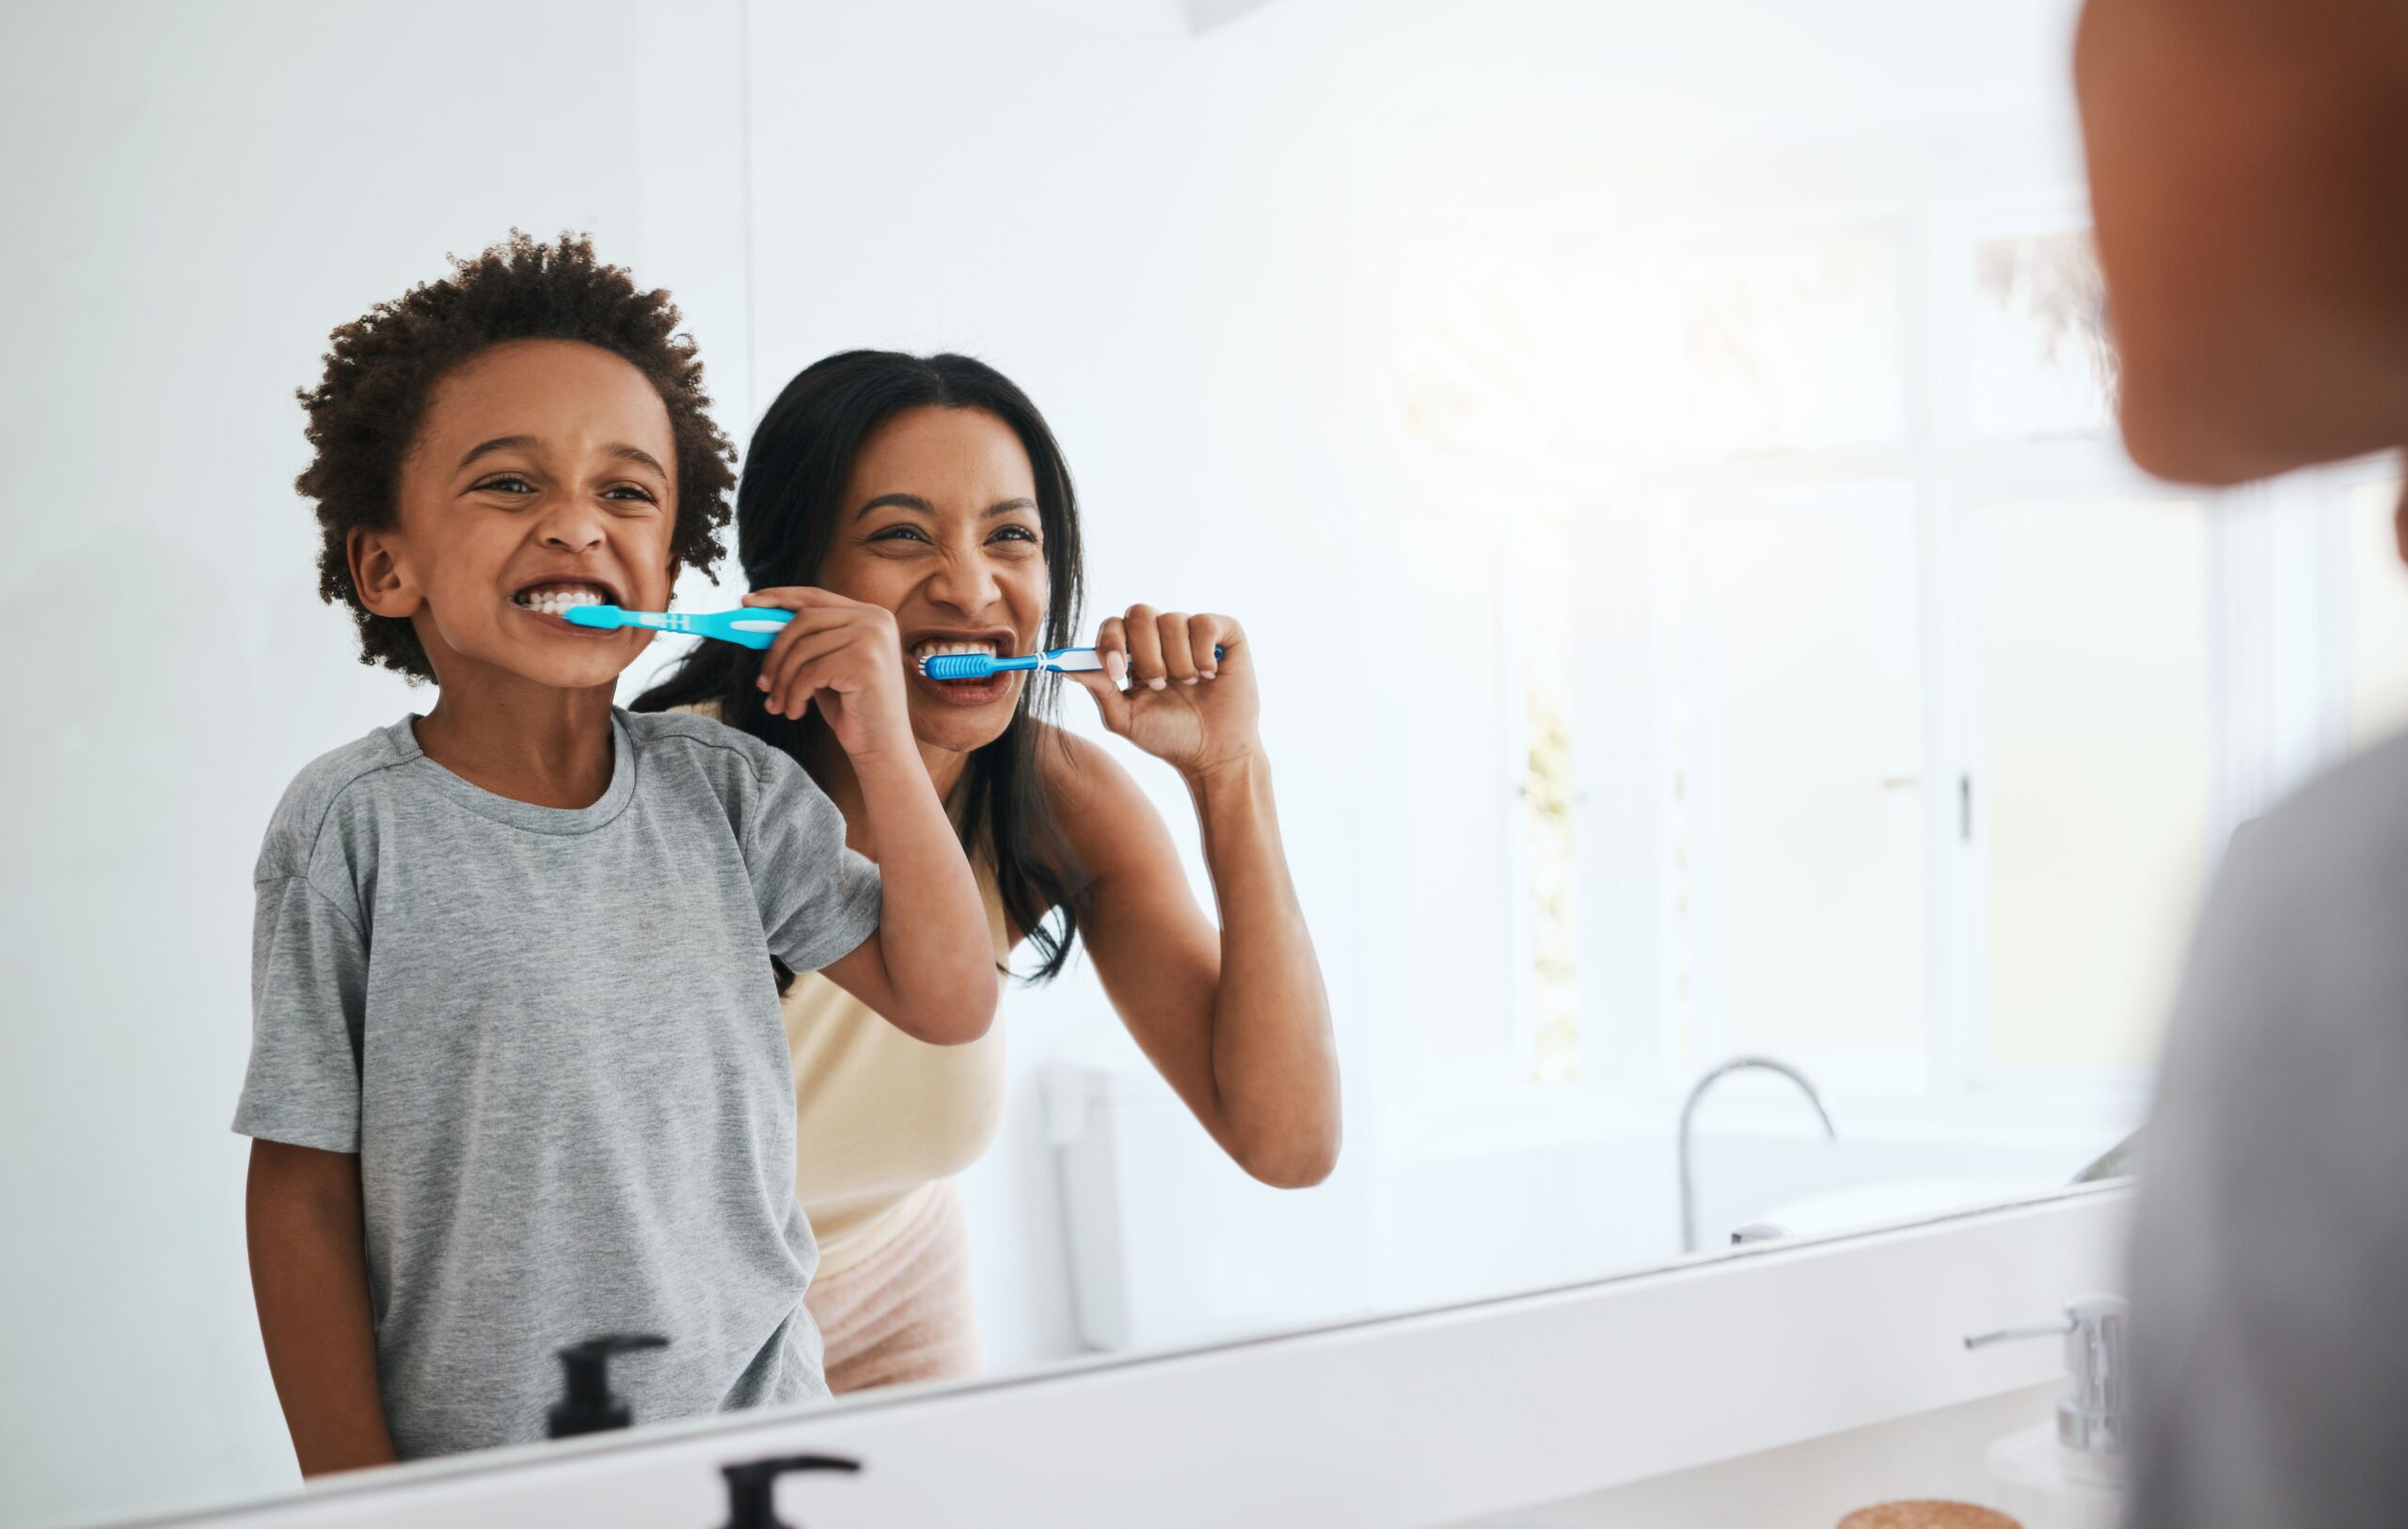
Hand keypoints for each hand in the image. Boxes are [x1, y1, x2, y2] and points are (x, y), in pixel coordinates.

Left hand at [745, 588, 913, 759]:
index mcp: (870, 614)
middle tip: (762, 684)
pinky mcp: (866, 664)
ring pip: (803, 649)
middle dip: (774, 653)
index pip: (815, 596)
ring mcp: (873, 639)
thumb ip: (805, 641)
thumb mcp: (826, 666)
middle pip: (804, 620)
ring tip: (779, 705)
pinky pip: (810, 672)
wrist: (882, 746)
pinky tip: (796, 711)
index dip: (778, 598)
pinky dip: (795, 694)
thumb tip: (757, 621)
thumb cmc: (852, 708)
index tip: (746, 604)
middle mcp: (876, 620)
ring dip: (782, 681)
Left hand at [1064, 605, 1260, 779]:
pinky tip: (1209, 675)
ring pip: (1172, 620)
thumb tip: (1064, 668)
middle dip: (1146, 654)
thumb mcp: (1125, 718)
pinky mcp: (1224, 633)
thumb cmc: (1169, 736)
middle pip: (1139, 613)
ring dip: (1177, 662)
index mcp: (1133, 653)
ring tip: (1189, 686)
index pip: (1113, 626)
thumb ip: (1099, 690)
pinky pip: (1204, 623)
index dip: (1111, 642)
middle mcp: (1161, 637)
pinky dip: (1203, 653)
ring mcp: (1192, 632)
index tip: (1118, 671)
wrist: (1213, 753)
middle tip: (1159, 685)